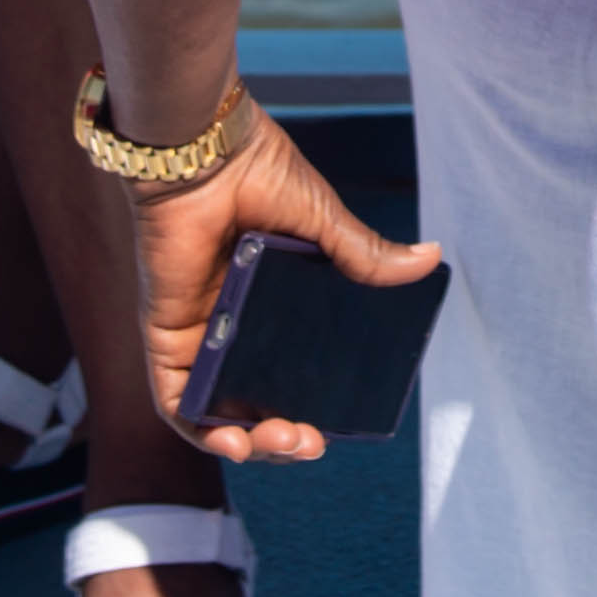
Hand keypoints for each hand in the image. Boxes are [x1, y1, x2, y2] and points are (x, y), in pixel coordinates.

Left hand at [122, 103, 443, 467]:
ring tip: (283, 442)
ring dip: (246, 442)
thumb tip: (430, 259)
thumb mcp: (324, 224)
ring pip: (217, 412)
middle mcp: (234, 326)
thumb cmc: (260, 175)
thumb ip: (365, 256)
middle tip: (311, 443)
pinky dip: (198, 428)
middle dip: (282, 437)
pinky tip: (231, 440)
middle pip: (255, 403)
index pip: (290, 374)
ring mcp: (200, 333)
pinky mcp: (165, 335)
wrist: (207, 153)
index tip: (335, 427)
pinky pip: (174, 399)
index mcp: (271, 305)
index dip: (311, 408)